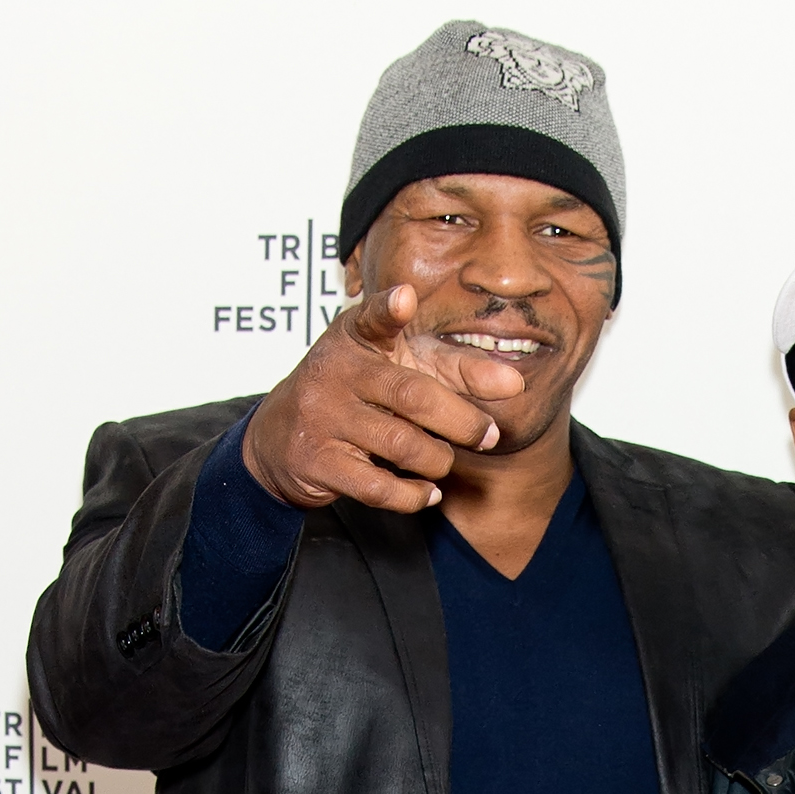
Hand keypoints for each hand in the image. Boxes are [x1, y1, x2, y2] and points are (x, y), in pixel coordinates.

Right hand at [242, 285, 525, 513]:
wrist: (279, 436)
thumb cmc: (355, 394)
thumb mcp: (395, 366)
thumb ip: (454, 368)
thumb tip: (515, 383)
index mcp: (355, 339)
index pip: (373, 319)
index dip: (388, 309)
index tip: (405, 298)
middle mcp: (336, 372)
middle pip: (412, 395)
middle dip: (461, 420)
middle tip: (489, 435)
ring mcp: (324, 417)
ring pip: (401, 445)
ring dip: (438, 460)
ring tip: (445, 460)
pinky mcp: (319, 461)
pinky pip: (378, 487)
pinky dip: (413, 495)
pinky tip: (427, 492)